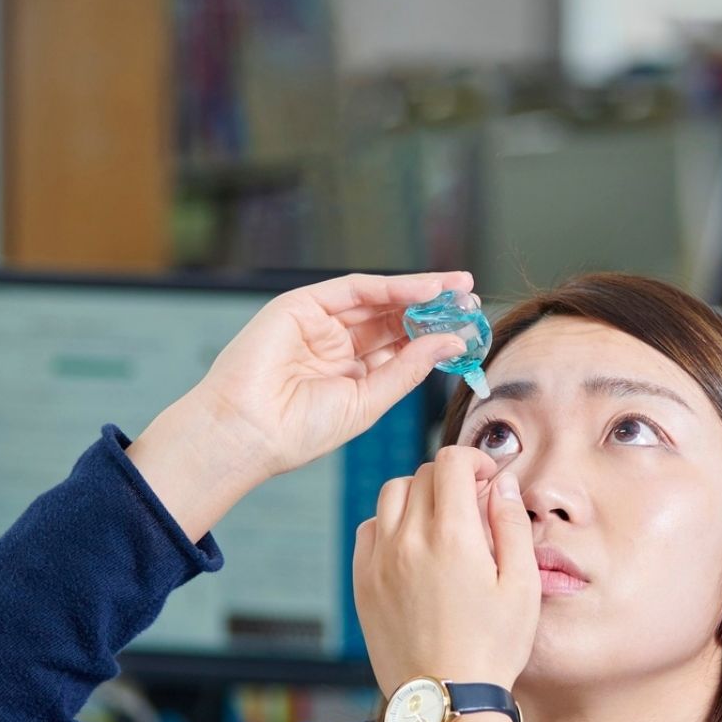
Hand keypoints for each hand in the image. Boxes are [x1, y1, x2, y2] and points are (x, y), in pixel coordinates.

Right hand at [128, 271, 474, 539]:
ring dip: (419, 292)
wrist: (248, 433)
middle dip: (434, 308)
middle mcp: (337, 344)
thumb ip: (407, 369)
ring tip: (458, 291)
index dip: (435, 335)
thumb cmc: (298, 431)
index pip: (401, 346)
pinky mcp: (301, 305)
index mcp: (351, 373)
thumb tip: (450, 344)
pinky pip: (355, 290)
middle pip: (395, 318)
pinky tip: (424, 290)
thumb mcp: (369, 401)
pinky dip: (391, 287)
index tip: (470, 330)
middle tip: (472, 301)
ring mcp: (319, 323)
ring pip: (379, 299)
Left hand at [354, 446, 540, 700]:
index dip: (474, 460)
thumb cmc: (492, 647)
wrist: (446, 700)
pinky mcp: (363, 583)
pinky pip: (369, 530)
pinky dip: (390, 524)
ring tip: (441, 523)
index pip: (450, 462)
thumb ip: (512, 526)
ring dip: (418, 496)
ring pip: (391, 496)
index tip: (487, 478)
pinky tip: (413, 547)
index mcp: (453, 536)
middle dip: (450, 478)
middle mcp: (408, 540)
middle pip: (421, 475)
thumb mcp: (522, 586)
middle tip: (472, 505)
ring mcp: (379, 561)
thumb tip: (501, 484)